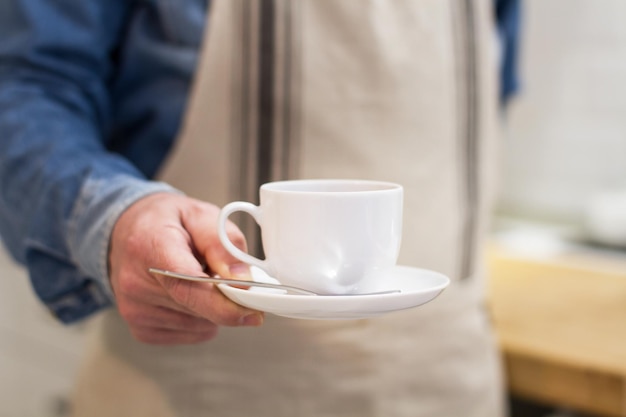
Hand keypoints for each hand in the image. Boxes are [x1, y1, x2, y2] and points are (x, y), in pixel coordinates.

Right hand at [108, 192, 263, 344]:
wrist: (128, 230)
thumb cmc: (166, 221)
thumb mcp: (201, 216)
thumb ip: (225, 246)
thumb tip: (244, 282)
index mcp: (150, 247)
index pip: (188, 286)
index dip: (225, 304)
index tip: (253, 309)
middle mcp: (135, 283)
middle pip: (199, 308)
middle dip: (224, 297)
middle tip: (223, 273)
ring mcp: (134, 310)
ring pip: (200, 325)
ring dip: (211, 307)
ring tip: (198, 278)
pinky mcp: (140, 329)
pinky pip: (190, 334)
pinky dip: (200, 319)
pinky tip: (188, 294)